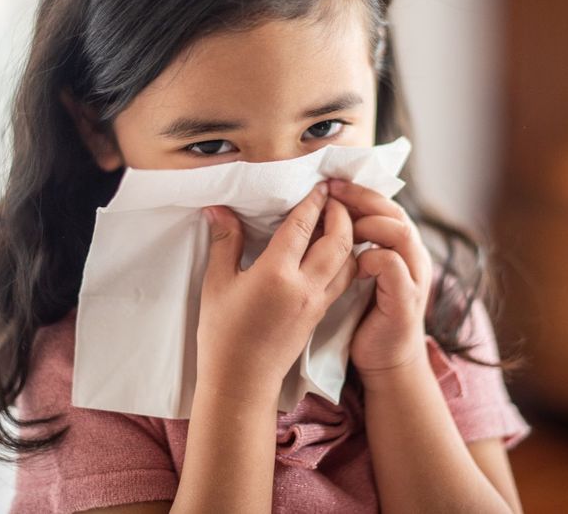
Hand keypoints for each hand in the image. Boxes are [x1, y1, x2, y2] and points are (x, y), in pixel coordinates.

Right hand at [196, 182, 357, 400]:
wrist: (242, 382)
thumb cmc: (223, 334)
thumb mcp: (217, 284)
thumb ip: (225, 242)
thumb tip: (219, 209)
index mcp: (276, 274)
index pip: (302, 226)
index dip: (312, 201)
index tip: (319, 185)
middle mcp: (304, 286)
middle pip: (338, 240)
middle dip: (341, 213)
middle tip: (334, 197)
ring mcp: (317, 302)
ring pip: (348, 261)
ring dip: (350, 235)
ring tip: (340, 219)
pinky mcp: (321, 314)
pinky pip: (344, 279)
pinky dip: (347, 258)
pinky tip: (338, 251)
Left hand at [327, 178, 433, 387]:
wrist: (386, 360)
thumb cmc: (365, 314)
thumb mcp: (359, 271)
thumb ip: (351, 244)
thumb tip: (322, 215)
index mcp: (399, 245)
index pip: (383, 204)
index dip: (358, 191)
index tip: (329, 183)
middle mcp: (412, 255)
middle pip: (393, 210)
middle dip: (360, 197)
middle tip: (331, 190)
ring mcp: (413, 276)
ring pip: (398, 231)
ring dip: (368, 222)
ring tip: (341, 223)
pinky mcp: (407, 299)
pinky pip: (392, 265)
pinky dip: (372, 257)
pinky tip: (354, 263)